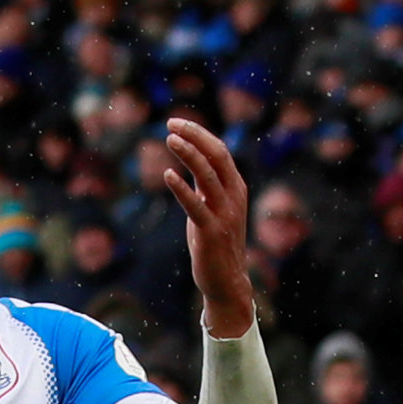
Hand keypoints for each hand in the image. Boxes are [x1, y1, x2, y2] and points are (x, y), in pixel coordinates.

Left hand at [161, 119, 255, 338]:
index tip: (176, 123)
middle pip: (217, 155)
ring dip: (188, 154)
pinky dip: (181, 188)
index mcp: (235, 187)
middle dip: (195, 136)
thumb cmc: (216, 243)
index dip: (199, 134)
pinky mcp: (211, 232)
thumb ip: (205, 186)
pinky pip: (196, 205)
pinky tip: (167, 175)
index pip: (219, 151)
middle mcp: (234, 196)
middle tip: (171, 123)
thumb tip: (191, 163)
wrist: (227, 280)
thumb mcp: (212, 207)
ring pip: (208, 175)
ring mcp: (224, 214)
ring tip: (169, 139)